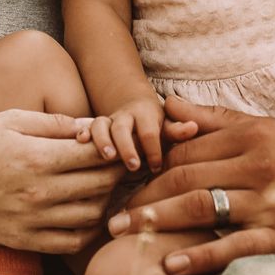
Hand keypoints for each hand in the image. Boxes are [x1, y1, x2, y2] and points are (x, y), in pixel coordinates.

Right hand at [0, 110, 124, 253]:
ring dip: (106, 200)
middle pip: (99, 184)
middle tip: (120, 163)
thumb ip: (54, 124)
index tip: (118, 143)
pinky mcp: (23, 241)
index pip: (95, 154)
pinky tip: (88, 214)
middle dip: (116, 171)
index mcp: (36, 158)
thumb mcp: (10, 121)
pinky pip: (70, 242)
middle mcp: (37, 193)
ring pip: (91, 214)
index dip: (115, 147)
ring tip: (104, 186)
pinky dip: (88, 230)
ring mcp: (31, 221)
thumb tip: (92, 127)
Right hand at [79, 95, 197, 172]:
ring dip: (102, 141)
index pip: (149, 132)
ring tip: (107, 157)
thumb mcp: (167, 125)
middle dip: (127, 146)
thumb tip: (194, 128)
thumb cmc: (154, 125)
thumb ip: (178, 130)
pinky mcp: (93, 127)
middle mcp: (124, 116)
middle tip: (132, 165)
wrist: (133, 107)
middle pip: (122, 127)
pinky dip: (81, 133)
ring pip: (100, 125)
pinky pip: (84, 127)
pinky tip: (79, 142)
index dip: (153, 150)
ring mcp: (107, 121)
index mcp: (146, 115)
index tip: (156, 167)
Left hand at [108, 94, 274, 274]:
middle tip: (111, 213)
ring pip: (201, 207)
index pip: (188, 148)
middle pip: (185, 176)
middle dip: (142, 194)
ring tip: (125, 234)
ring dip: (157, 221)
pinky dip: (199, 255)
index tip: (125, 180)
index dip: (151, 164)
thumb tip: (170, 105)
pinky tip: (171, 264)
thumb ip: (223, 121)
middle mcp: (260, 164)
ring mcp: (272, 202)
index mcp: (256, 135)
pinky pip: (233, 246)